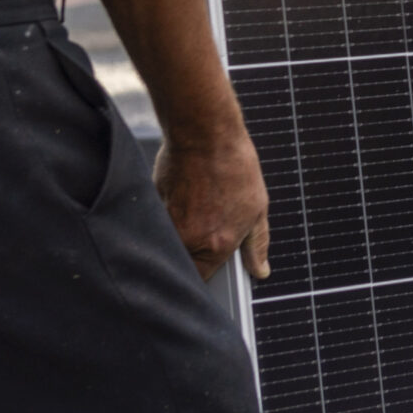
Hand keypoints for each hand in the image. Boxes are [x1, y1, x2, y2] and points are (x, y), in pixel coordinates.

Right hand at [152, 129, 271, 280]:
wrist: (204, 132)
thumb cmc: (234, 166)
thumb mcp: (257, 207)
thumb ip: (257, 245)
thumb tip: (260, 270)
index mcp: (215, 245)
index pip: (203, 280)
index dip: (208, 277)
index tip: (212, 272)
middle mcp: (186, 240)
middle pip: (183, 263)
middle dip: (192, 254)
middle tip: (207, 227)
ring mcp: (166, 223)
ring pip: (170, 243)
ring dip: (180, 233)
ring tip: (200, 205)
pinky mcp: (152, 204)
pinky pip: (159, 222)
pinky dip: (169, 214)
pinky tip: (186, 194)